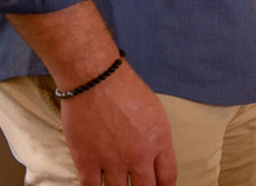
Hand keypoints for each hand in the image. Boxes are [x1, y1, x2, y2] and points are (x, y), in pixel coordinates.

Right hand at [61, 63, 176, 185]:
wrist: (96, 79)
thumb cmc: (126, 89)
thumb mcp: (154, 112)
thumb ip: (156, 139)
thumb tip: (154, 160)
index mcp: (159, 140)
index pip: (168, 178)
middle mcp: (139, 155)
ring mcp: (112, 161)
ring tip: (119, 185)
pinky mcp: (87, 162)